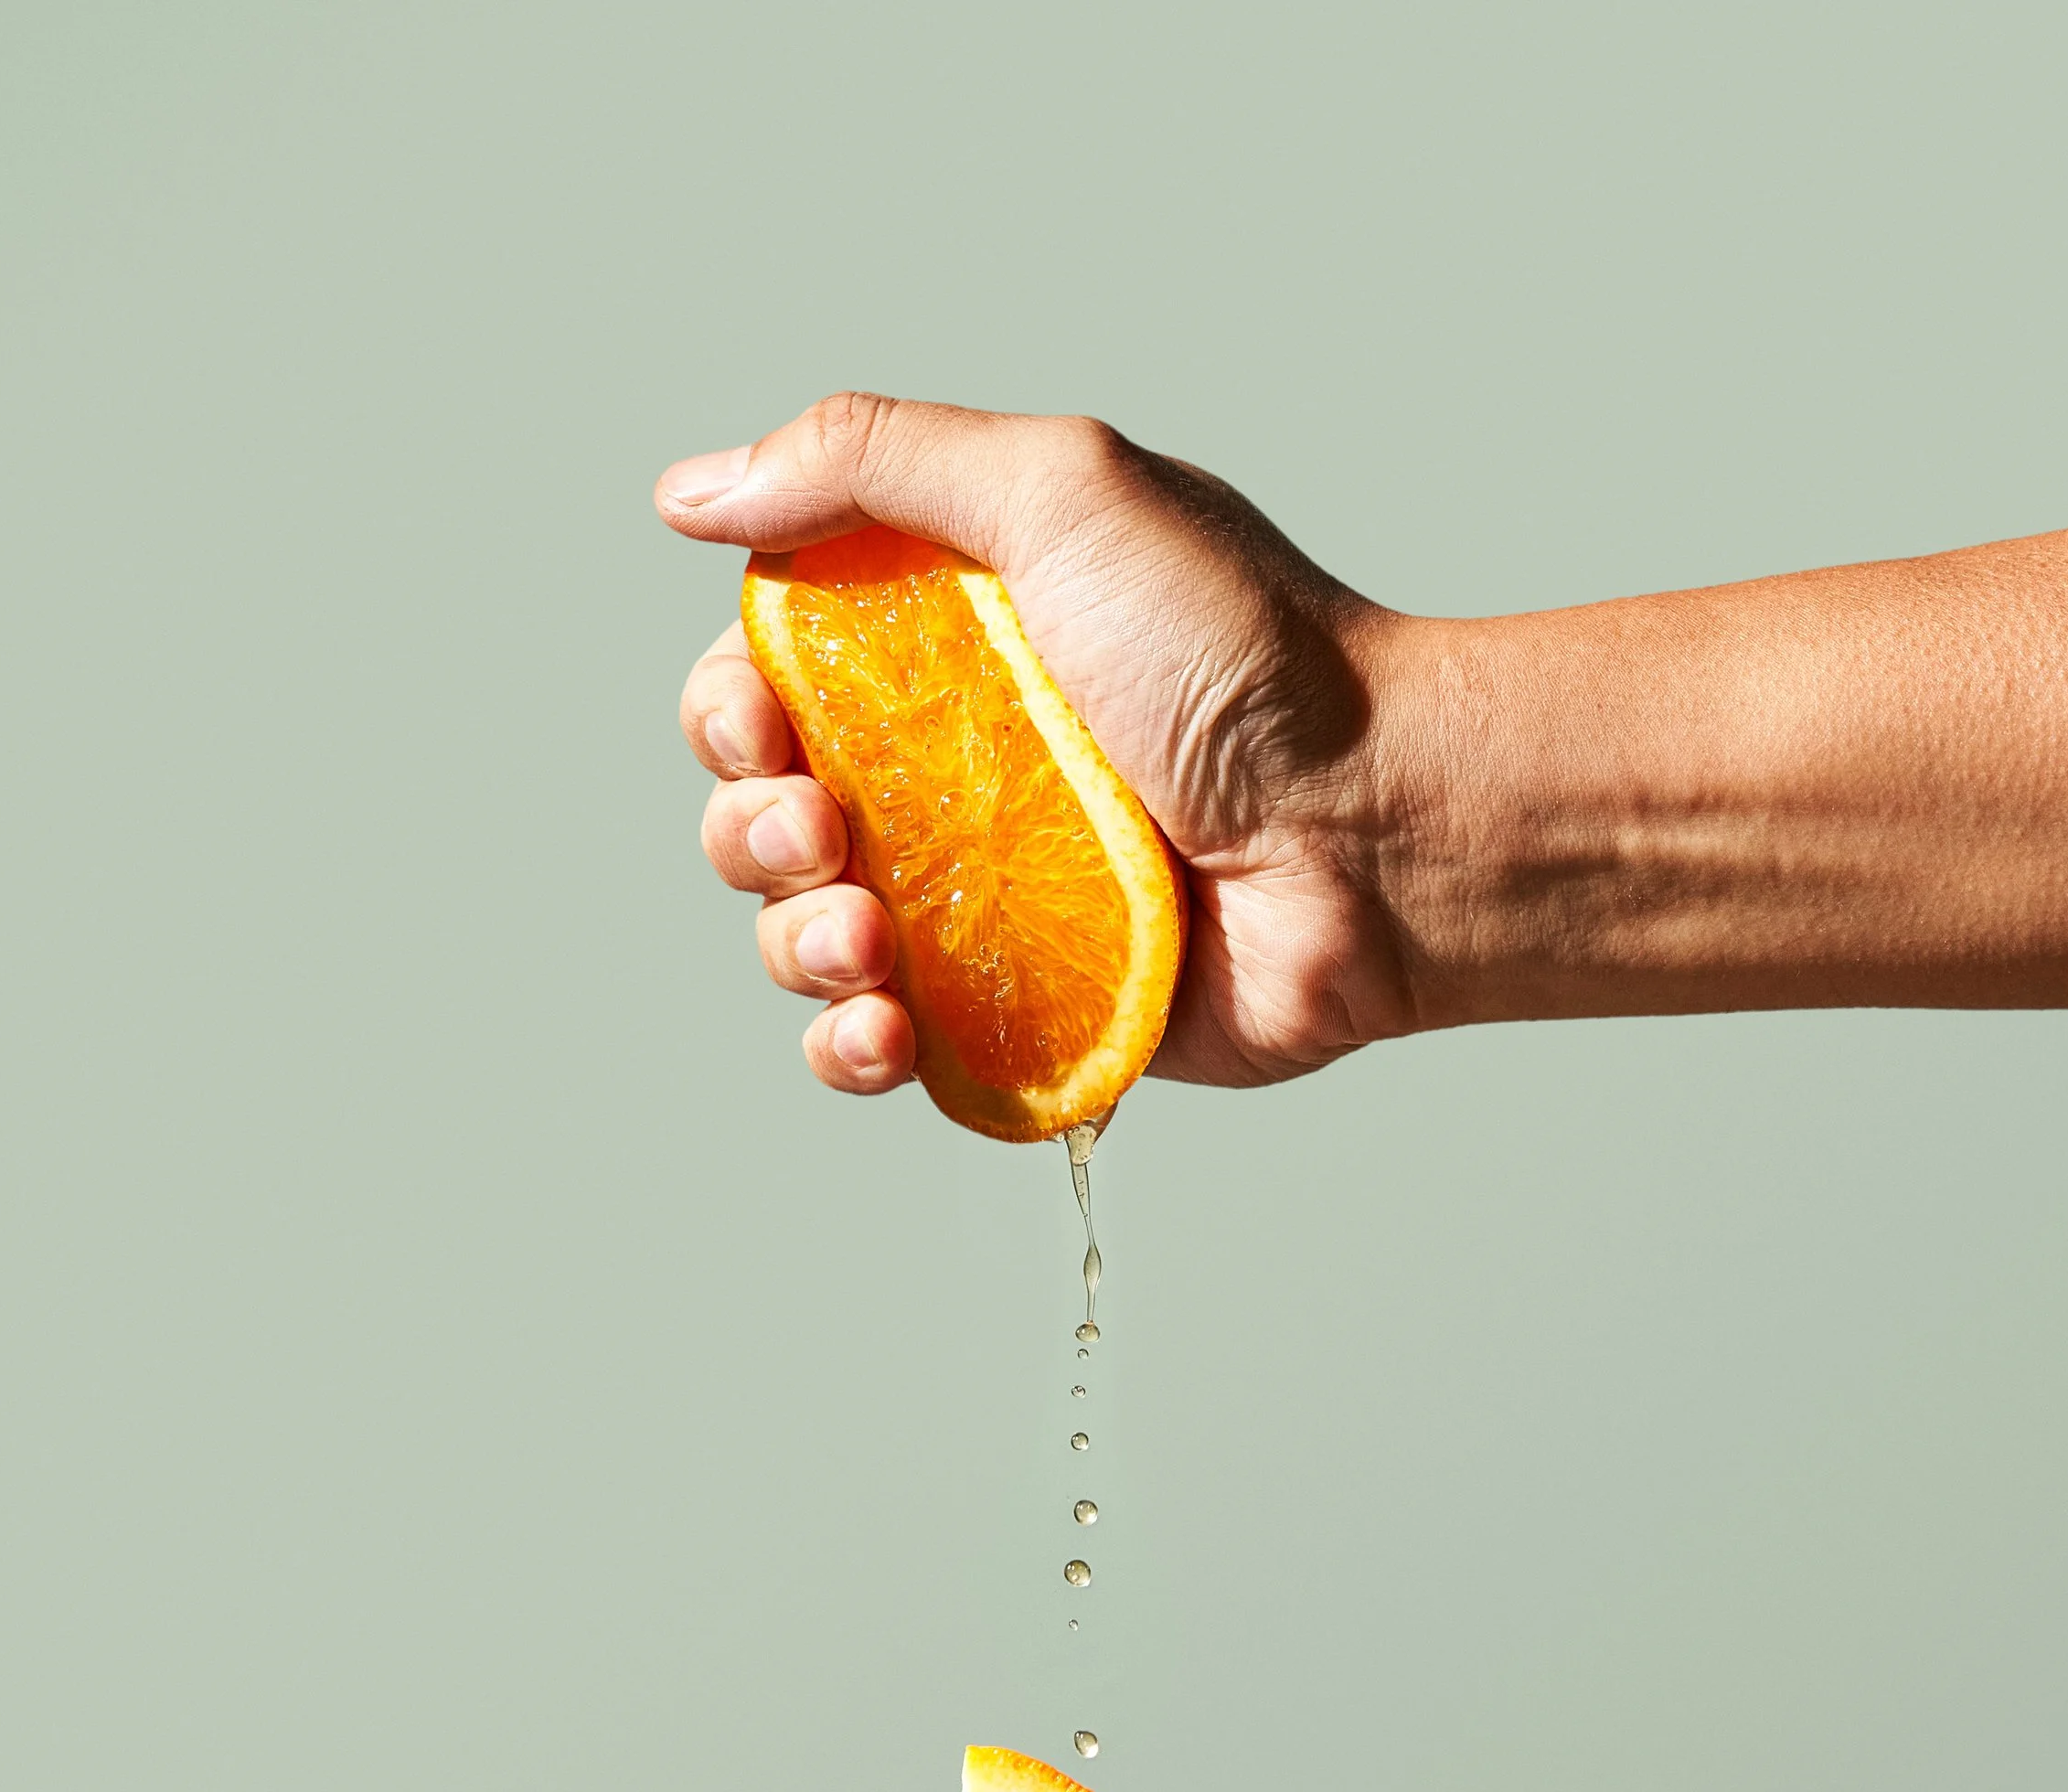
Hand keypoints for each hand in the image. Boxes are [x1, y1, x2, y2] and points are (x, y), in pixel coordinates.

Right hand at [658, 395, 1421, 1104]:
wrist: (1374, 832)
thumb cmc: (1247, 655)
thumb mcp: (1061, 492)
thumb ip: (873, 461)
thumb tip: (692, 491)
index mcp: (942, 651)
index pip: (763, 684)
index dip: (728, 712)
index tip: (762, 726)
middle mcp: (948, 778)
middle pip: (758, 818)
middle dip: (749, 832)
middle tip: (817, 833)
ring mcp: (981, 908)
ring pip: (802, 945)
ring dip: (793, 947)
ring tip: (864, 942)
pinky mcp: (1021, 1017)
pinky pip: (884, 1052)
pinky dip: (852, 1051)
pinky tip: (885, 1031)